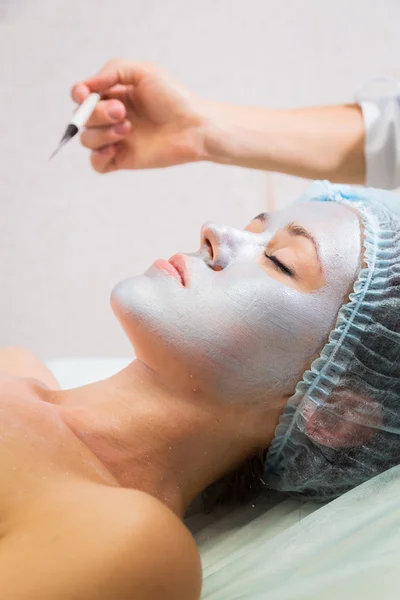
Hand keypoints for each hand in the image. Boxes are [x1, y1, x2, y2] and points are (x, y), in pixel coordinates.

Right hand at [71, 60, 207, 173]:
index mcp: (115, 94)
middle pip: (84, 118)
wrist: (195, 127)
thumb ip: (112, 71)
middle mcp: (113, 117)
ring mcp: (117, 140)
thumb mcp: (143, 72)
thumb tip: (86, 87)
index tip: (84, 95)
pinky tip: (114, 149)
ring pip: (88, 140)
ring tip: (128, 129)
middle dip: (98, 113)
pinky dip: (98, 157)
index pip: (83, 96)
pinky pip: (97, 164)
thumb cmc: (174, 97)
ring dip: (102, 133)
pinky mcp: (124, 160)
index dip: (79, 95)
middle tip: (122, 112)